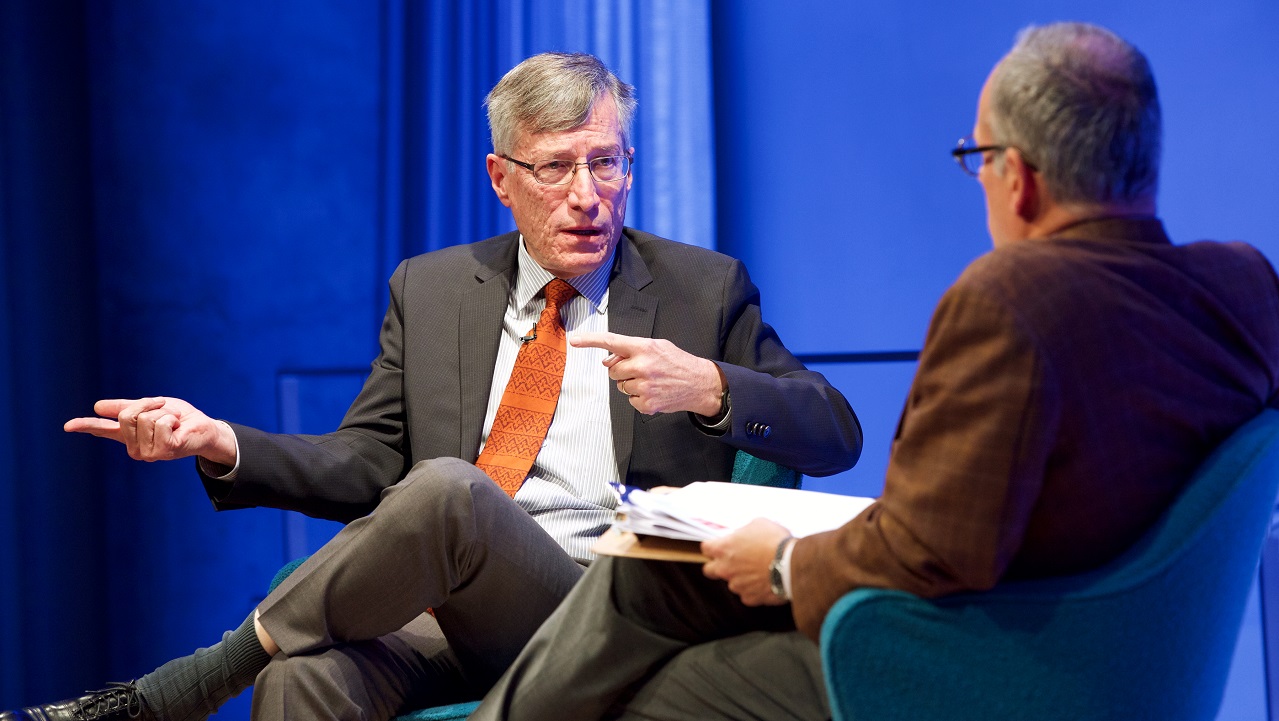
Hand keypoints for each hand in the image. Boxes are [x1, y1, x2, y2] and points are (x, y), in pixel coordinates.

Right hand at [64, 397, 237, 465]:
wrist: (205, 429)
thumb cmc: (180, 419)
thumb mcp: (151, 407)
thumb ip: (126, 407)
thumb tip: (97, 407)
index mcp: (129, 436)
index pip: (103, 429)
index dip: (85, 426)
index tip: (66, 426)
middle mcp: (134, 447)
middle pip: (127, 414)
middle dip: (149, 404)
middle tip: (165, 410)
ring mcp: (148, 452)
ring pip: (145, 417)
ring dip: (164, 412)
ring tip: (174, 421)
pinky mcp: (163, 451)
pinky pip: (159, 422)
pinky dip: (172, 418)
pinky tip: (178, 427)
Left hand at [570, 331, 723, 415]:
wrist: (699, 383)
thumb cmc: (677, 363)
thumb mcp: (657, 346)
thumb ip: (631, 350)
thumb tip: (607, 360)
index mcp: (644, 348)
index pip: (611, 341)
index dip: (590, 340)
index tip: (574, 339)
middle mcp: (642, 366)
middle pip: (613, 370)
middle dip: (622, 370)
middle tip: (641, 370)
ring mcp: (644, 386)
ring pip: (620, 386)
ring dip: (631, 384)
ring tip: (651, 381)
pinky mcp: (646, 403)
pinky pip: (629, 400)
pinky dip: (639, 397)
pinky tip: (654, 392)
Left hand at [702, 518, 791, 605]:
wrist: (791, 563)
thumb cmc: (774, 541)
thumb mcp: (758, 524)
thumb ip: (743, 532)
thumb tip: (743, 536)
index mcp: (723, 548)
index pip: (706, 548)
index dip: (713, 546)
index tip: (721, 546)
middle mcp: (725, 569)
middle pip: (709, 570)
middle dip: (717, 566)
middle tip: (732, 562)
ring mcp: (737, 585)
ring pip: (732, 583)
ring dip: (740, 578)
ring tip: (758, 571)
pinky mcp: (750, 598)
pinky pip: (747, 594)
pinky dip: (754, 589)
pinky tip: (765, 581)